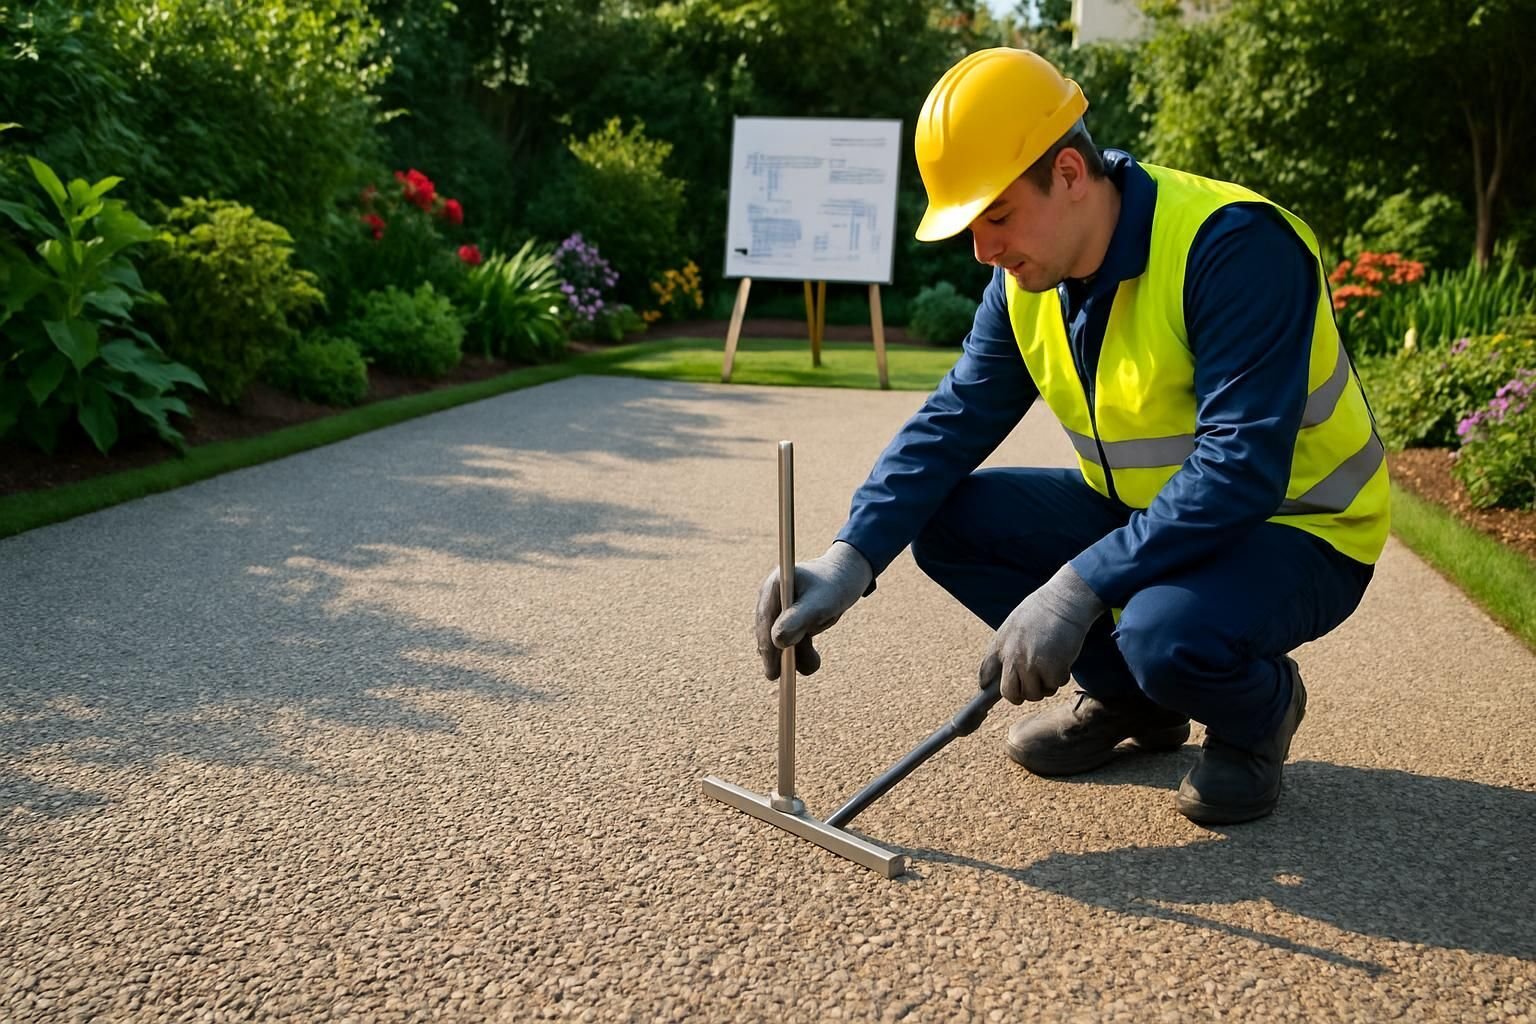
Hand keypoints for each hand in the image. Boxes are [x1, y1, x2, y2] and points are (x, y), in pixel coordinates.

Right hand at [755, 541, 872, 679]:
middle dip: (776, 655)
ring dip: (793, 655)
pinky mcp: (785, 618)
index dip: (766, 645)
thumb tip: (777, 642)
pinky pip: (787, 640)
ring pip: (777, 639)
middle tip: (777, 677)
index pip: (765, 619)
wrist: (846, 577)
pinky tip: (812, 660)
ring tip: (813, 664)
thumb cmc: (835, 586)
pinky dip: (799, 651)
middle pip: (767, 630)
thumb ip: (799, 619)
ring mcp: (777, 607)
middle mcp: (771, 596)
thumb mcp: (821, 603)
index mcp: (776, 584)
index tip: (772, 669)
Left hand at [979, 564, 1105, 703]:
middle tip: (1033, 684)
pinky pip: (1055, 685)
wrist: (1064, 601)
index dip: (988, 686)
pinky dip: (1061, 676)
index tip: (989, 692)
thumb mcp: (1012, 625)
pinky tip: (1062, 658)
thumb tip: (993, 676)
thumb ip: (1004, 648)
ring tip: (1051, 664)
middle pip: (1010, 694)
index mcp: (1000, 645)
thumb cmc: (1041, 611)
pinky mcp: (1053, 670)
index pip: (986, 674)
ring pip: (1035, 694)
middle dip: (1022, 693)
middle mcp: (1012, 659)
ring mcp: (1032, 666)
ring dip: (1045, 685)